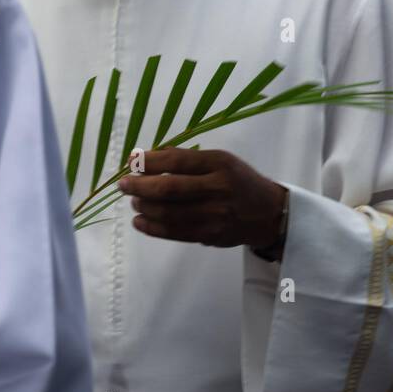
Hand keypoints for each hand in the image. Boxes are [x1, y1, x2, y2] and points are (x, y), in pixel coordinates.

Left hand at [118, 148, 287, 249]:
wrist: (268, 214)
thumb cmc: (240, 181)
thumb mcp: (222, 160)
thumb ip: (188, 159)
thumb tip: (149, 156)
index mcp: (219, 164)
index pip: (176, 161)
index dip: (149, 162)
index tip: (131, 162)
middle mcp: (217, 189)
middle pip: (168, 189)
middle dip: (139, 186)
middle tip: (124, 185)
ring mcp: (213, 215)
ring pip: (168, 213)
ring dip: (144, 207)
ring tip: (135, 201)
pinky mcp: (209, 235)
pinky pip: (174, 232)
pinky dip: (152, 228)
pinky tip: (140, 221)